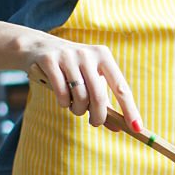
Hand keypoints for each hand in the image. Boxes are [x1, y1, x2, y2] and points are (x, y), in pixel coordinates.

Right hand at [22, 35, 141, 130]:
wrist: (36, 47)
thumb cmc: (70, 68)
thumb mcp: (89, 79)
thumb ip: (104, 102)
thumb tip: (118, 127)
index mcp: (103, 56)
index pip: (121, 87)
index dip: (130, 109)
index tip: (137, 127)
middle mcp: (88, 54)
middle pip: (99, 96)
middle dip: (98, 116)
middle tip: (95, 123)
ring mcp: (68, 56)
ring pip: (79, 96)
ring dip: (77, 110)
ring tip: (74, 108)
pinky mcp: (50, 61)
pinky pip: (61, 93)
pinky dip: (63, 103)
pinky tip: (62, 101)